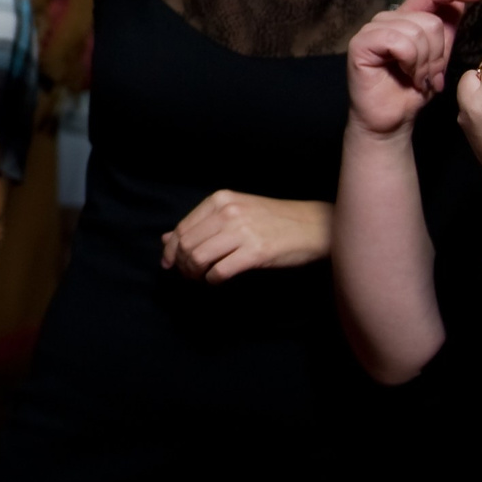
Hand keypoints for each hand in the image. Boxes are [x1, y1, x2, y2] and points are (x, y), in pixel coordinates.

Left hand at [161, 192, 331, 282]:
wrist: (314, 226)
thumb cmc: (274, 220)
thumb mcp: (236, 213)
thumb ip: (202, 224)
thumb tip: (167, 239)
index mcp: (221, 199)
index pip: (182, 229)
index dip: (171, 250)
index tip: (169, 264)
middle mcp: (229, 212)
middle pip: (187, 245)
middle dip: (182, 265)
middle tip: (188, 275)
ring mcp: (242, 231)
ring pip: (198, 258)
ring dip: (194, 274)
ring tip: (201, 279)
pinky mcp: (256, 252)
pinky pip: (219, 271)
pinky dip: (212, 281)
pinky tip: (217, 281)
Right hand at [348, 0, 481, 137]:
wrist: (391, 120)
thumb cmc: (411, 92)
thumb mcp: (438, 58)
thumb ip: (447, 31)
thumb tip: (463, 2)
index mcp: (404, 19)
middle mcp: (386, 19)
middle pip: (430, 20)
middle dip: (438, 53)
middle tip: (431, 76)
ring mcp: (371, 30)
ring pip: (417, 32)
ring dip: (424, 63)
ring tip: (418, 79)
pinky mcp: (361, 44)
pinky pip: (400, 43)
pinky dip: (410, 63)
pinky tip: (407, 76)